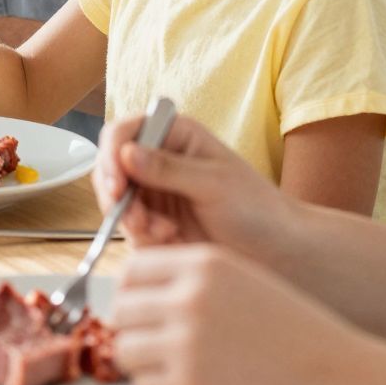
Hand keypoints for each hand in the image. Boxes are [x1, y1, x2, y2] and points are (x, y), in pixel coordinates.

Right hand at [93, 112, 299, 260]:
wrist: (275, 251)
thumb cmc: (256, 207)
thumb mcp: (214, 183)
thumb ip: (168, 168)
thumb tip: (126, 152)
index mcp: (174, 135)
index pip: (124, 133)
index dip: (111, 156)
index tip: (117, 185)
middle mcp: (158, 160)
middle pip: (111, 169)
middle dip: (119, 197)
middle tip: (136, 219)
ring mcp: (154, 193)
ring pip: (117, 203)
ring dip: (133, 221)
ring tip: (165, 232)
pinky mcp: (154, 223)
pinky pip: (129, 230)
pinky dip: (144, 238)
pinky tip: (172, 239)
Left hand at [112, 244, 385, 384]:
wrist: (339, 380)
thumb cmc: (297, 334)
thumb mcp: (247, 282)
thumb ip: (196, 282)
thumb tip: (144, 296)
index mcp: (204, 263)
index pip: (132, 270)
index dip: (134, 293)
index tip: (145, 311)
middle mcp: (189, 297)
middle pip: (121, 310)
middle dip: (135, 329)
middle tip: (158, 346)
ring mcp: (185, 342)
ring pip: (126, 350)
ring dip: (144, 363)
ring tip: (176, 370)